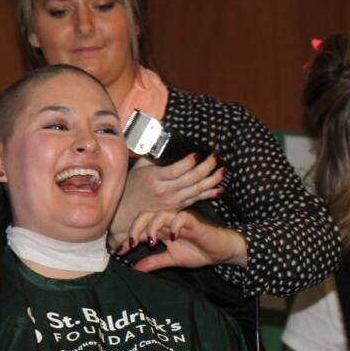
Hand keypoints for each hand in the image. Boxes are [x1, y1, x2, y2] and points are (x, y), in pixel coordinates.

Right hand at [109, 155, 224, 246]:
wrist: (125, 212)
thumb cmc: (132, 186)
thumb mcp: (139, 167)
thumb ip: (153, 154)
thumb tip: (165, 138)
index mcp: (154, 178)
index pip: (175, 170)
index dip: (188, 162)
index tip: (197, 153)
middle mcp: (165, 191)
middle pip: (191, 179)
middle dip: (206, 167)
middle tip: (215, 157)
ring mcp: (173, 201)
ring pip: (197, 190)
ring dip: (213, 180)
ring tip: (224, 170)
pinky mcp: (178, 207)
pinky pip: (197, 200)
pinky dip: (210, 194)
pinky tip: (221, 188)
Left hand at [119, 209, 248, 269]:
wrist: (220, 251)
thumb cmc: (199, 251)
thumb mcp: (172, 259)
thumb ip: (155, 262)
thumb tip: (135, 269)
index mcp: (162, 229)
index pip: (140, 227)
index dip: (128, 238)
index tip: (120, 251)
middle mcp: (168, 222)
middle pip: (145, 215)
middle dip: (135, 228)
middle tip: (131, 243)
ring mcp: (181, 220)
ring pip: (161, 214)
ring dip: (152, 226)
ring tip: (151, 241)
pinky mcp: (194, 222)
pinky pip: (181, 217)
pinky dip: (175, 224)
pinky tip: (173, 237)